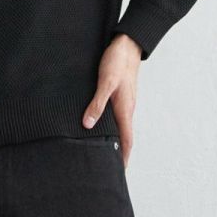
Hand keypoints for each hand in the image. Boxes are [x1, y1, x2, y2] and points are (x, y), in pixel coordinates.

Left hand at [82, 33, 140, 165]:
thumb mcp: (105, 82)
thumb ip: (97, 103)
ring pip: (120, 127)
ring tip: (105, 152)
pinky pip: (116, 117)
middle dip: (119, 153)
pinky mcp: (119, 95)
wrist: (128, 44)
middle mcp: (126, 109)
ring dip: (115, 140)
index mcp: (125, 109)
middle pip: (124, 137)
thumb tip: (89, 125)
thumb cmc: (117, 62)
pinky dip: (111, 127)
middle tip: (109, 168)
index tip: (119, 172)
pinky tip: (101, 127)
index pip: (126, 140)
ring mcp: (124, 102)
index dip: (123, 157)